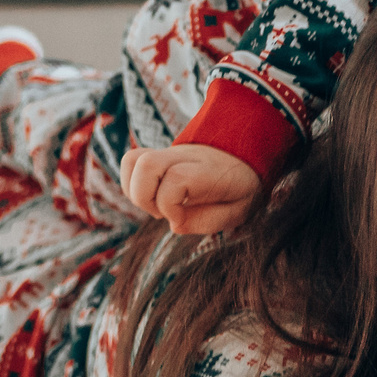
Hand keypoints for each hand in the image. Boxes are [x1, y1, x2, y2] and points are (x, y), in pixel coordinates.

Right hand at [120, 144, 260, 234]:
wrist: (245, 161)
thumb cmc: (241, 190)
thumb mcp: (236, 211)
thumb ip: (206, 221)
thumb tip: (174, 224)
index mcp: (209, 171)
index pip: (177, 178)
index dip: (169, 205)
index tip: (179, 219)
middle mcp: (186, 156)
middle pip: (146, 163)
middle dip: (144, 198)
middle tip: (162, 214)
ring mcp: (171, 152)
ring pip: (133, 159)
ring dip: (134, 190)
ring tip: (155, 206)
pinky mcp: (160, 154)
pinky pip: (132, 160)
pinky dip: (131, 183)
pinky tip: (151, 197)